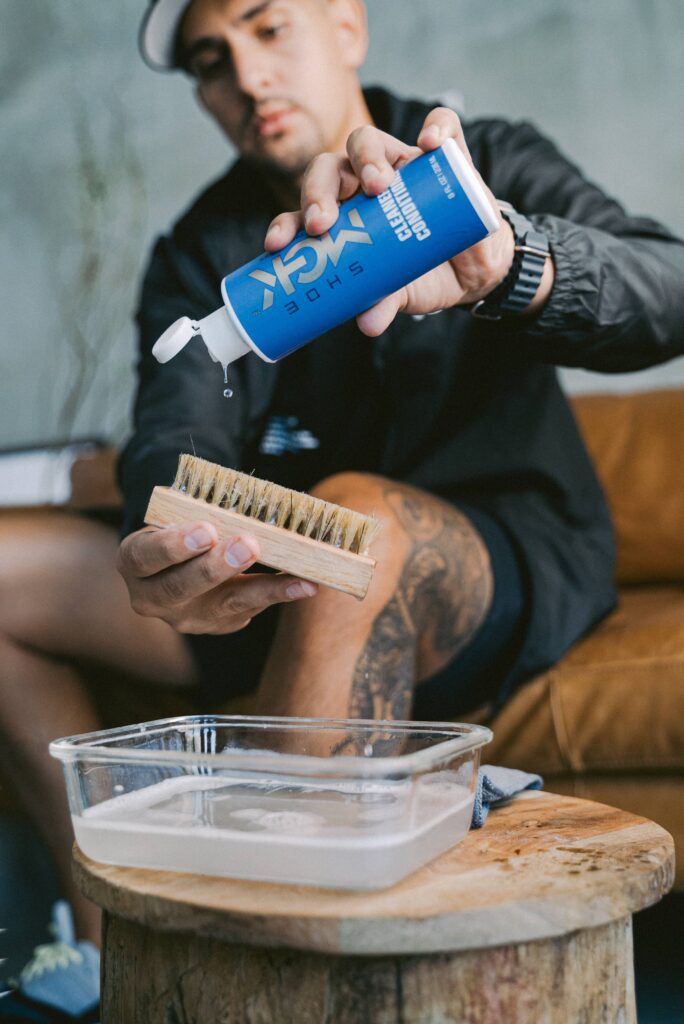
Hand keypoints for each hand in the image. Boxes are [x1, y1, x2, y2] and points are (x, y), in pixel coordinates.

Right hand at [117, 522, 316, 634]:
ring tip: (294, 578)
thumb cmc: (179, 526)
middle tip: (249, 545)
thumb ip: (200, 513)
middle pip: (181, 587)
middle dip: (218, 567)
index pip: (146, 556)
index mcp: (134, 562)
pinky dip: (279, 594)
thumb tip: (252, 503)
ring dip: (261, 589)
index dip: (174, 545)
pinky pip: (251, 610)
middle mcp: (153, 597)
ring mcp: (187, 617)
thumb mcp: (175, 515)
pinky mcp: (219, 625)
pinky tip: (305, 585)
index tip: (207, 529)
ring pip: (223, 606)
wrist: (178, 560)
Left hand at [264, 107, 552, 332]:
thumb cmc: (423, 274)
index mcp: (344, 213)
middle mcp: (364, 182)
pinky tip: (431, 142)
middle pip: (330, 169)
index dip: (287, 221)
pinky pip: (442, 126)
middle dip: (319, 191)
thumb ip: (382, 301)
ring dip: (366, 157)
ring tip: (378, 184)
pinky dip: (437, 127)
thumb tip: (367, 323)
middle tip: (324, 221)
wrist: (474, 270)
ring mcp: (402, 163)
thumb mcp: (401, 292)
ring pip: (369, 141)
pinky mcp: (445, 156)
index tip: (278, 243)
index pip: (305, 210)